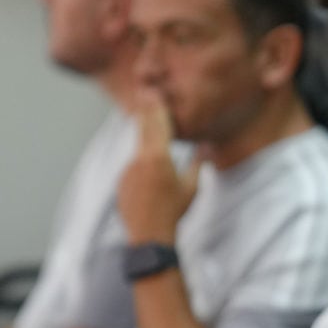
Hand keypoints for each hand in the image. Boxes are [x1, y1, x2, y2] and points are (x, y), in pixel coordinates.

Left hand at [116, 90, 200, 243]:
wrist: (148, 235)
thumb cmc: (174, 211)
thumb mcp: (191, 187)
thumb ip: (197, 164)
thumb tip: (206, 148)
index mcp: (158, 157)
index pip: (158, 125)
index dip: (156, 108)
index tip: (154, 92)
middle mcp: (140, 159)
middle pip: (143, 128)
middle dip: (145, 111)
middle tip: (144, 92)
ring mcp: (128, 170)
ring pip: (137, 148)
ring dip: (144, 138)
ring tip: (146, 125)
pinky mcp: (121, 181)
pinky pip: (133, 165)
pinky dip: (140, 162)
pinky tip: (146, 168)